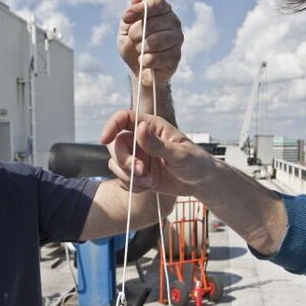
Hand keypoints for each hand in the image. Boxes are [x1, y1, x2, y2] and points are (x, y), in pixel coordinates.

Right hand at [100, 110, 217, 196]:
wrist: (200, 183)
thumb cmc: (196, 163)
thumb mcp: (180, 154)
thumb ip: (158, 144)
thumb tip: (140, 128)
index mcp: (151, 127)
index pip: (124, 118)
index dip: (111, 126)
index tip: (104, 139)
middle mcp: (141, 140)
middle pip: (116, 144)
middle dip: (125, 161)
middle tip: (142, 173)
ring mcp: (138, 157)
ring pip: (116, 164)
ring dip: (129, 177)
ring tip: (150, 183)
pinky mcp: (138, 174)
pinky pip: (123, 180)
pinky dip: (132, 186)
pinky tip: (149, 187)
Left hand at [118, 0, 182, 86]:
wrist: (138, 68)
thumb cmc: (132, 44)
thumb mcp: (125, 28)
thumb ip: (130, 14)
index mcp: (163, 10)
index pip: (156, 3)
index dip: (139, 9)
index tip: (125, 18)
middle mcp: (174, 22)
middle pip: (152, 23)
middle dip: (135, 33)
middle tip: (133, 40)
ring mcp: (177, 39)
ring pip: (156, 41)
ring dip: (141, 48)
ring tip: (139, 50)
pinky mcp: (176, 56)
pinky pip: (156, 57)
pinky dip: (145, 60)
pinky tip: (144, 61)